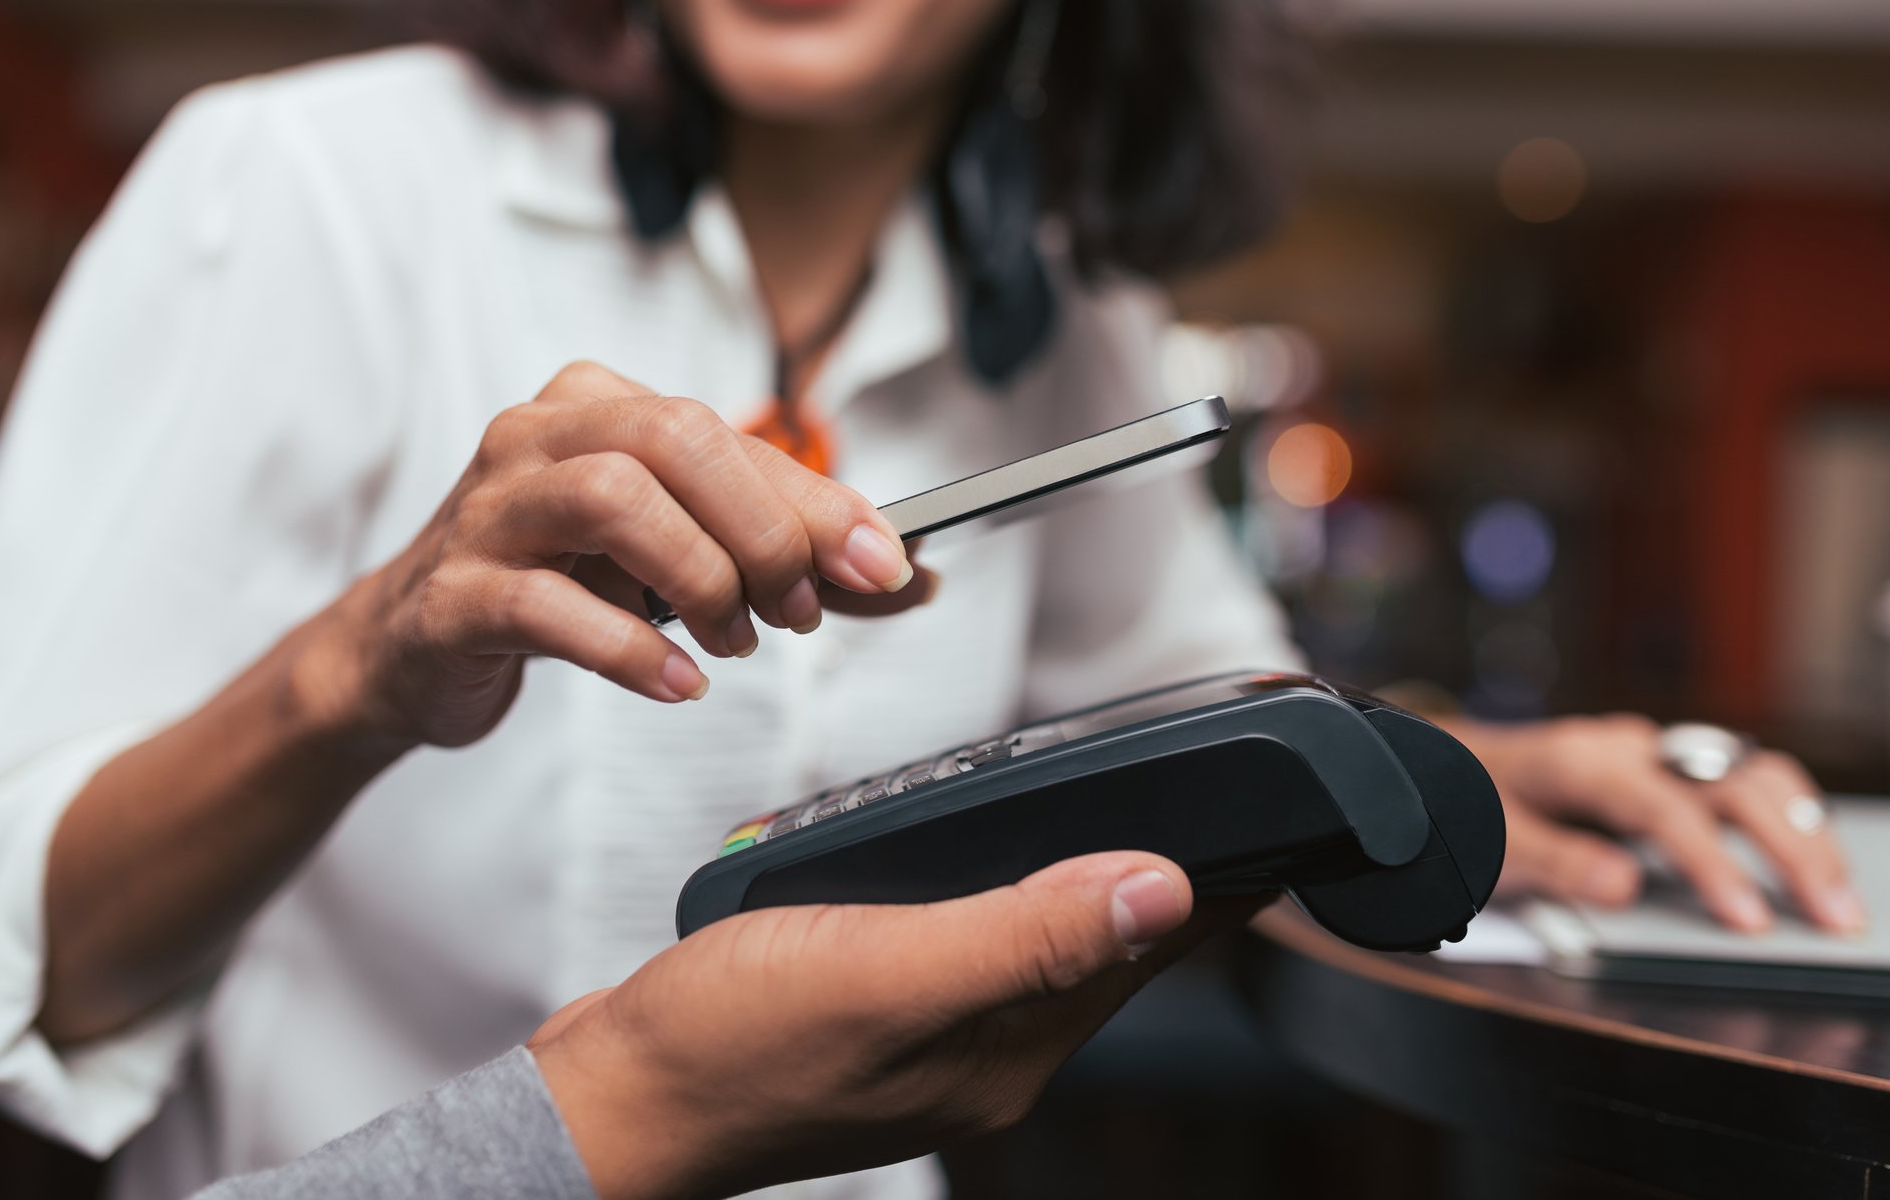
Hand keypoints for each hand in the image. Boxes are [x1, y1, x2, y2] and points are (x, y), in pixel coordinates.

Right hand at [294, 361, 933, 750]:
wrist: (410, 648)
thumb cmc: (559, 586)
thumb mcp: (676, 560)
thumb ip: (788, 564)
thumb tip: (908, 576)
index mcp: (598, 406)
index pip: (728, 435)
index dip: (819, 501)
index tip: (887, 564)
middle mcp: (537, 437)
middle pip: (673, 443)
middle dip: (763, 529)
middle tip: (800, 612)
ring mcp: (487, 511)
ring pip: (612, 499)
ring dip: (701, 577)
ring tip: (737, 640)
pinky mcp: (452, 594)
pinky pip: (545, 606)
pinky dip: (630, 647)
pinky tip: (677, 679)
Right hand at [527, 854, 1240, 1199]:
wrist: (612, 1099)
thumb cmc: (730, 1044)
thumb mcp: (888, 969)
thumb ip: (1024, 931)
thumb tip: (1163, 891)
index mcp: (1014, 1046)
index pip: (1153, 948)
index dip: (1219, 877)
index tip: (1278, 812)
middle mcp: (990, 1049)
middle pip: (1105, 942)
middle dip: (1158, 867)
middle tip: (1207, 789)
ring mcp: (935, 1036)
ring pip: (1037, 936)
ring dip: (1071, 872)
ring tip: (1118, 808)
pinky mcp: (881, 1012)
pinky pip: (965, 938)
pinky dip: (984, 887)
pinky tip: (968, 854)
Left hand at [1449, 714, 1865, 934]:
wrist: (1449, 762)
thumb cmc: (1469, 804)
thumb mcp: (1491, 840)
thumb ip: (1553, 861)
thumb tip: (1624, 886)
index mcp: (1581, 760)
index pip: (1662, 806)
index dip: (1710, 863)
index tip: (1750, 921)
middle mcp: (1629, 746)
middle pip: (1730, 781)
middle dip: (1791, 847)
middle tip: (1837, 914)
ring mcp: (1655, 751)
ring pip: (1751, 771)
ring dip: (1804, 827)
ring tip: (1843, 892)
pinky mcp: (1672, 766)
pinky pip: (1746, 777)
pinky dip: (1789, 813)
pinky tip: (1817, 855)